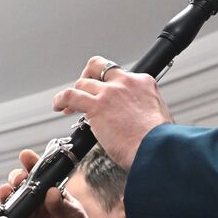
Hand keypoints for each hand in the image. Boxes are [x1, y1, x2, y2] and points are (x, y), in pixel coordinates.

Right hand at [2, 149, 96, 217]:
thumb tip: (53, 192)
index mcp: (50, 193)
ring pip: (8, 201)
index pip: (39, 174)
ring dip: (4, 194)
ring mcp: (24, 217)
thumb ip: (63, 206)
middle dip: (16, 178)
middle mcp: (35, 203)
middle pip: (19, 184)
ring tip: (6, 193)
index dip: (32, 163)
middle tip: (18, 179)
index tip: (26, 157)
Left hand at [51, 56, 172, 169]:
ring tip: (67, 106)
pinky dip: (61, 99)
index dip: (108, 85)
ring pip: (83, 83)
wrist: (156, 149)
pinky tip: (59, 106)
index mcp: (143, 83)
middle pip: (99, 68)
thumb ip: (143, 111)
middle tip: (84, 91)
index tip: (104, 96)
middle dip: (88, 77)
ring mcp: (110, 92)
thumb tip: (135, 120)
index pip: (120, 75)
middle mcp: (126, 83)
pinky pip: (71, 96)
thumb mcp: (158, 116)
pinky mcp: (96, 106)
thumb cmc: (159, 141)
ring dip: (73, 93)